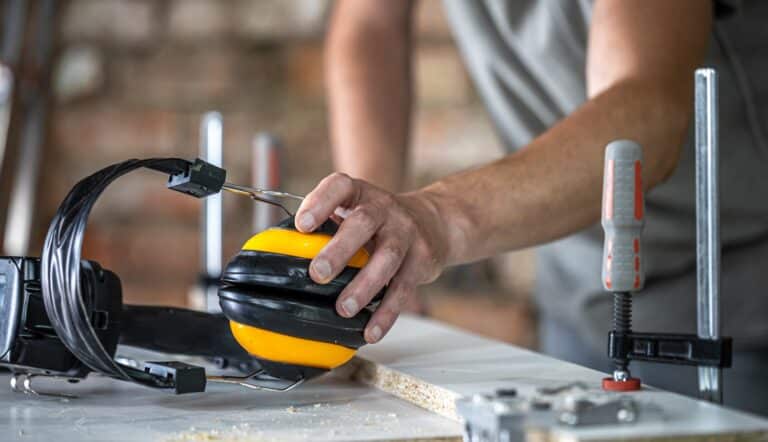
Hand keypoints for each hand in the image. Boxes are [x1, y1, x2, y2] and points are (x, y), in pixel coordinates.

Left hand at [295, 173, 447, 342]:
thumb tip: (282, 260)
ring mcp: (406, 233)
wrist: (432, 222)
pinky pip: (403, 288)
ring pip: (388, 257)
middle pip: (363, 223)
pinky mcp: (421, 260)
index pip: (339, 187)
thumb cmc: (378, 221)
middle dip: (340, 249)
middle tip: (317, 273)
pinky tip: (371, 330)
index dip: (320, 203)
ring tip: (344, 309)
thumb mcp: (354, 210)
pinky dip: (387, 313)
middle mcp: (384, 209)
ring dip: (364, 285)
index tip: (302, 225)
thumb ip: (325, 226)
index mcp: (360, 194)